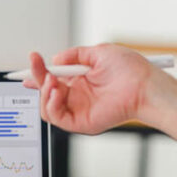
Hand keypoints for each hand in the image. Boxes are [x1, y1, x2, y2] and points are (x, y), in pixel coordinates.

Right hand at [22, 44, 156, 134]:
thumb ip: (75, 55)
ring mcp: (78, 110)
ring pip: (47, 107)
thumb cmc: (130, 71)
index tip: (32, 61)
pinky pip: (56, 117)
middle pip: (46, 92)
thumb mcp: (99, 53)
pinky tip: (56, 92)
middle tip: (37, 67)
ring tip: (52, 80)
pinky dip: (51, 104)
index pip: (53, 79)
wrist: (143, 86)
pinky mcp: (80, 123)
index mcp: (80, 81)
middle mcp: (77, 96)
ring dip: (44, 92)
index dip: (39, 72)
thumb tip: (56, 59)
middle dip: (38, 78)